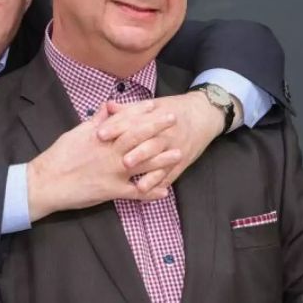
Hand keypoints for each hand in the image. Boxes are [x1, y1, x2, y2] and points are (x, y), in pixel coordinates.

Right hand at [26, 103, 181, 222]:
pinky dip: (150, 192)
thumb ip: (95, 121)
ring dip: (162, 159)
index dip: (141, 112)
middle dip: (157, 127)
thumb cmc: (59, 156)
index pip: (125, 120)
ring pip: (143, 163)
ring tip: (178, 153)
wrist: (47, 182)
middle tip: (174, 119)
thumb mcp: (76, 133)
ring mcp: (113, 171)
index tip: (155, 105)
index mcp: (101, 136)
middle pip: (139, 137)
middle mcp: (110, 151)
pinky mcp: (112, 190)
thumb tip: (107, 107)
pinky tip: (164, 191)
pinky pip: (135, 192)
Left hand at [98, 92, 226, 193]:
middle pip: (149, 144)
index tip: (99, 134)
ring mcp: (174, 149)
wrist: (203, 115)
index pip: (132, 122)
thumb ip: (128, 110)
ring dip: (151, 176)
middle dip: (137, 154)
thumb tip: (107, 107)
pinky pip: (171, 175)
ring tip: (140, 187)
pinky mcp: (182, 162)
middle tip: (122, 162)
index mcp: (154, 117)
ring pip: (162, 163)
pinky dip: (161, 185)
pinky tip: (151, 196)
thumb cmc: (171, 110)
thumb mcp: (151, 106)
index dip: (116, 128)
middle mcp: (165, 134)